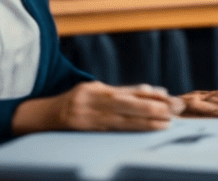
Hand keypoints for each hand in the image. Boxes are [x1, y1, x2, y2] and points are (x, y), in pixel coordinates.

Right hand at [12, 81, 184, 133]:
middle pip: (129, 104)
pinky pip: (115, 129)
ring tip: (167, 122)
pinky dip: (134, 128)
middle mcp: (93, 101)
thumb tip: (155, 92)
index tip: (169, 97)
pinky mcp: (88, 130)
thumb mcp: (96, 91)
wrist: (43, 117)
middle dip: (154, 106)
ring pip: (124, 119)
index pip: (129, 92)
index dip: (151, 94)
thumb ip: (124, 92)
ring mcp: (90, 117)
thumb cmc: (76, 102)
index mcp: (97, 89)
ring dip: (148, 121)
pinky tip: (148, 129)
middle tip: (174, 109)